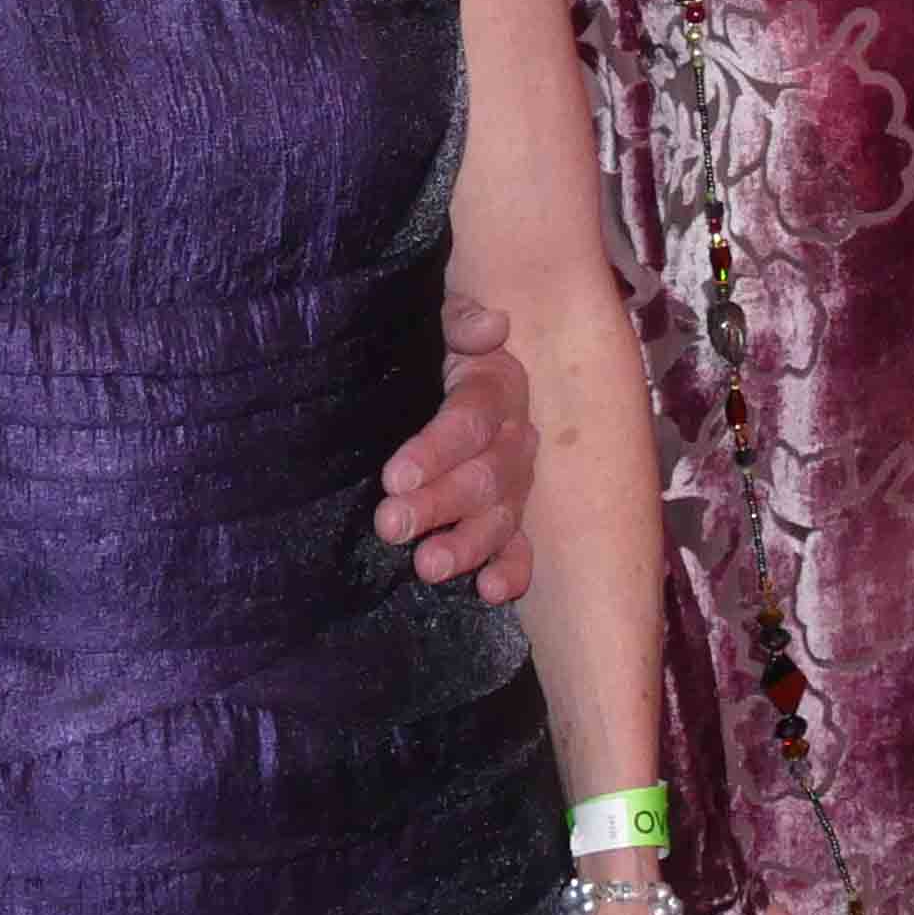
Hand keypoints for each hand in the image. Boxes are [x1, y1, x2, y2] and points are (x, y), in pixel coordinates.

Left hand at [377, 292, 537, 598]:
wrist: (455, 377)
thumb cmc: (440, 352)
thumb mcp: (444, 324)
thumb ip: (462, 322)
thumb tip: (492, 323)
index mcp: (497, 389)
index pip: (470, 420)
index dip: (436, 449)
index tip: (395, 475)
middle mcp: (514, 440)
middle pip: (485, 477)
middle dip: (438, 503)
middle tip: (392, 523)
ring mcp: (516, 484)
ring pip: (501, 518)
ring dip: (467, 545)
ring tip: (428, 566)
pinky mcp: (511, 520)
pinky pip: (521, 549)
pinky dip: (511, 571)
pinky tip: (489, 592)